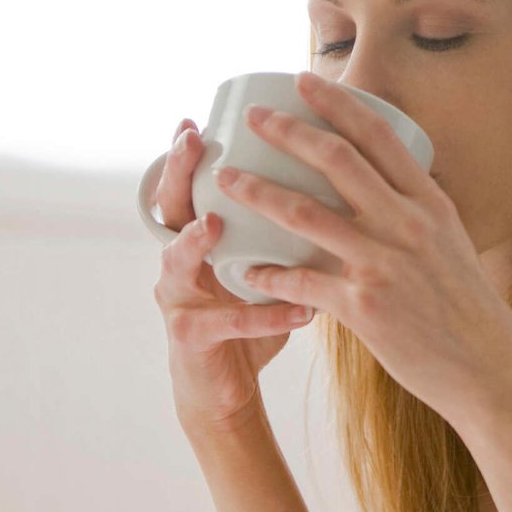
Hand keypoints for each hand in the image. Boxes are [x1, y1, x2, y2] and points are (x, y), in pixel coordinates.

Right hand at [149, 118, 317, 434]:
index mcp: (198, 239)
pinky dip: (264, 316)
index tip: (195, 120)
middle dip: (177, 176)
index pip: (187, 187)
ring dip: (196, 241)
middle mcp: (180, 264)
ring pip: (179, 264)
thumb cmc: (253, 315)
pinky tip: (299, 309)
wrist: (227, 392)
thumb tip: (340, 179)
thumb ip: (284, 227)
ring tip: (215, 223)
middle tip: (192, 144)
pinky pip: (227, 324)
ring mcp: (180, 302)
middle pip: (170, 211)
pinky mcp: (193, 341)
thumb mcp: (264, 263)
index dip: (185, 156)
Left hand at [218, 72, 511, 430]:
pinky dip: (268, 273)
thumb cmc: (466, 305)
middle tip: (255, 116)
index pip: (379, 135)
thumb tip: (390, 183)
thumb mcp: (451, 241)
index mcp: (429, 203)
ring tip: (227, 179)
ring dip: (259, 192)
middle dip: (289, 132)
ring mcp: (384, 264)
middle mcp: (408, 224)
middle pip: (337, 161)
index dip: (338, 103)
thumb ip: (416, 211)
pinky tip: (245, 269)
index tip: (305, 81)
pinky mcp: (363, 307)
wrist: (486, 366)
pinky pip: (302, 282)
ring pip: (306, 214)